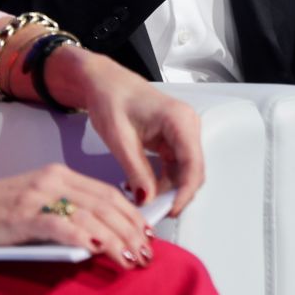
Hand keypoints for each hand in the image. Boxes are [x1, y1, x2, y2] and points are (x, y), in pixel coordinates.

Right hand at [0, 164, 153, 267]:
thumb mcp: (34, 204)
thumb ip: (63, 212)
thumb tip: (96, 237)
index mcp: (58, 174)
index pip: (106, 192)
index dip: (131, 213)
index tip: (147, 233)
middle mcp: (53, 180)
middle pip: (106, 203)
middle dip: (131, 229)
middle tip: (147, 252)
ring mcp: (38, 196)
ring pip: (91, 214)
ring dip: (117, 239)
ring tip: (132, 258)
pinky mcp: (24, 215)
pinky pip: (62, 225)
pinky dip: (85, 237)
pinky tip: (100, 251)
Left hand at [52, 47, 204, 217]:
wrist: (101, 82)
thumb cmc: (110, 97)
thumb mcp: (119, 139)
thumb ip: (136, 171)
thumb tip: (148, 199)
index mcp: (179, 119)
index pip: (193, 165)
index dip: (184, 193)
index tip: (169, 210)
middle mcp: (186, 125)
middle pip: (193, 171)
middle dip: (176, 194)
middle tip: (153, 212)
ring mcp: (181, 133)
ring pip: (184, 172)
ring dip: (167, 190)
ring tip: (143, 201)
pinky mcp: (172, 139)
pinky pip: (173, 167)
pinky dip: (161, 181)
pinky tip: (143, 188)